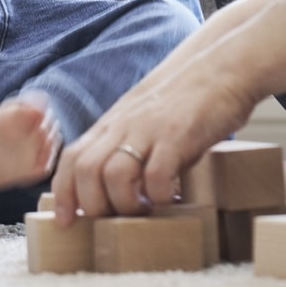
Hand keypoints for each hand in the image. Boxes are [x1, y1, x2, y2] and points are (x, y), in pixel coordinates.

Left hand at [51, 58, 258, 220]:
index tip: (64, 221)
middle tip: (114, 221)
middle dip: (92, 206)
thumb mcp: (144, 118)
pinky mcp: (178, 134)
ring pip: (113, 175)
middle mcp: (125, 124)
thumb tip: (117, 188)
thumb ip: (127, 145)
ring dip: (124, 204)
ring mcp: (150, 128)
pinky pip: (156, 175)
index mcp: (113, 122)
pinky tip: (171, 199)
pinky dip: (158, 196)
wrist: (223, 65)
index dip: (63, 193)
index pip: (71, 158)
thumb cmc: (186, 98)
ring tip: (143, 212)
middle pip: (86, 170)